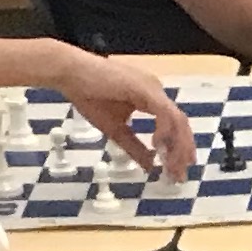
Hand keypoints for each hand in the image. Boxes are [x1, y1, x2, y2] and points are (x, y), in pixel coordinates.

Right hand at [59, 54, 196, 178]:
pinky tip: (158, 146)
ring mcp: (152, 88)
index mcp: (151, 99)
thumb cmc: (89, 97)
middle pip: (181, 124)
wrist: (69, 74)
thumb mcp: (116, 130)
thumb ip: (134, 147)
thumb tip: (149, 166)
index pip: (174, 125)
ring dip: (177, 146)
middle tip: (179, 176)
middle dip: (182, 152)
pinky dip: (165, 130)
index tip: (176, 172)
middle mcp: (156, 91)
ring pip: (177, 119)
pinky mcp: (144, 87)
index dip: (178, 149)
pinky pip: (163, 112)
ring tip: (171, 166)